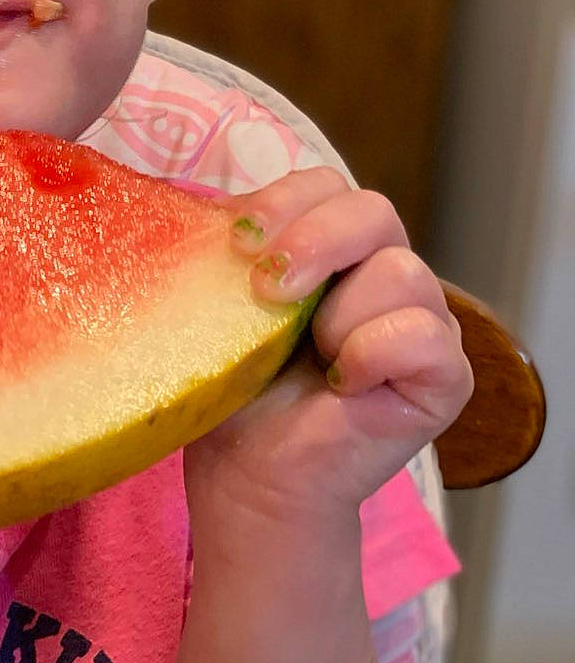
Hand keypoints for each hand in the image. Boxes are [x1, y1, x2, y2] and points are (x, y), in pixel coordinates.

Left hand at [186, 168, 473, 515]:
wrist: (247, 475)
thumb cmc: (235, 393)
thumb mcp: (224, 309)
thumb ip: (235, 255)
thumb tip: (217, 213)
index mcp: (334, 249)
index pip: (329, 187)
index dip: (287, 202)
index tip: (237, 241)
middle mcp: (385, 275)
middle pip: (374, 211)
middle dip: (314, 240)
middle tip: (266, 289)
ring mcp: (423, 322)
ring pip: (400, 272)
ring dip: (336, 316)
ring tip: (310, 357)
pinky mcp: (446, 376)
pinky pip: (425, 335)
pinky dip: (372, 354)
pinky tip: (342, 384)